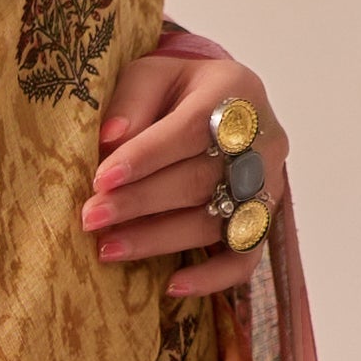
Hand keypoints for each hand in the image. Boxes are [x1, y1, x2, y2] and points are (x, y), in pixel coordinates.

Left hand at [83, 44, 286, 298]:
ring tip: (107, 249)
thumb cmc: (177, 90)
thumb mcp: (152, 74)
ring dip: (159, 240)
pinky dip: (211, 277)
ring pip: (216, 222)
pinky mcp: (265, 219)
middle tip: (91, 218)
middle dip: (141, 202)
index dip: (146, 156)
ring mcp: (269, 184)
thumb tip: (109, 139)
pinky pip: (246, 258)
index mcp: (235, 92)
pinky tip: (171, 286)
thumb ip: (131, 99)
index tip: (101, 179)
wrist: (222, 105)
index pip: (191, 128)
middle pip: (201, 179)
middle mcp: (262, 140)